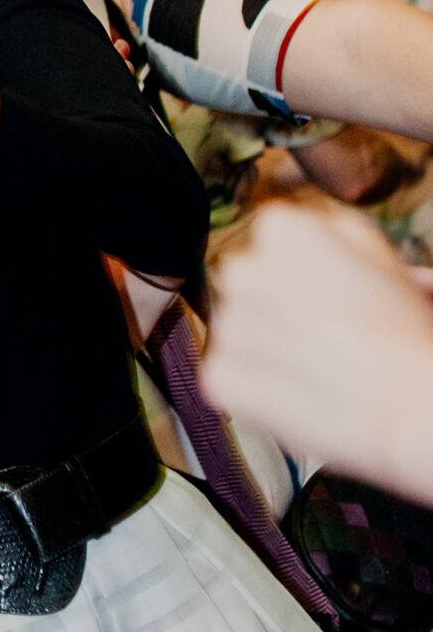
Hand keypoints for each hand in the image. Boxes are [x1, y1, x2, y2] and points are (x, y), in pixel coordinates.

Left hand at [204, 201, 432, 500]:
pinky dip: (254, 390)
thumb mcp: (377, 254)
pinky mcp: (221, 376)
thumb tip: (305, 239)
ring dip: (265, 349)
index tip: (327, 291)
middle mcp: (243, 268)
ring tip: (316, 365)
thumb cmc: (404, 332)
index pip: (270, 239)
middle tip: (320, 331)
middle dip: (274, 304)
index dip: (302, 271)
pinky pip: (226, 377)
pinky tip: (297, 391)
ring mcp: (229, 325)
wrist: (410, 403)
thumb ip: (331, 234)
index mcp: (282, 227)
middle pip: (246, 282)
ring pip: (236, 331)